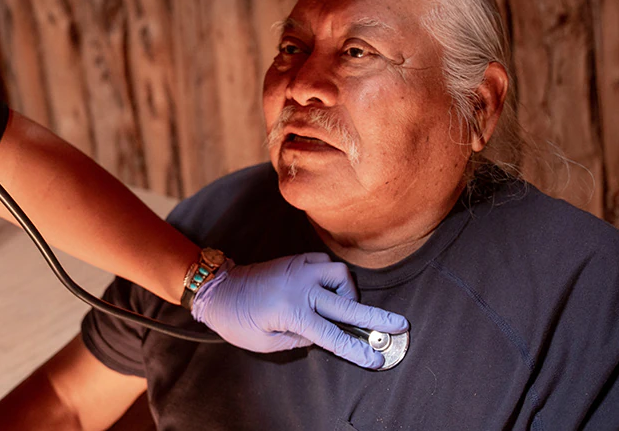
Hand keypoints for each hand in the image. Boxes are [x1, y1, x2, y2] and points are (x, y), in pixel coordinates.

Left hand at [190, 252, 407, 367]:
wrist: (219, 288)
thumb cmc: (238, 321)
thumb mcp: (267, 343)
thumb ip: (300, 339)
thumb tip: (325, 335)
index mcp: (291, 312)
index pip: (333, 335)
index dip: (357, 350)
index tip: (377, 358)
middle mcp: (300, 287)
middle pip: (347, 304)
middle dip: (376, 317)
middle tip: (400, 325)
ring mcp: (299, 269)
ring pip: (340, 275)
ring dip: (348, 291)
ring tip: (344, 307)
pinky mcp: (296, 259)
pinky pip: (326, 263)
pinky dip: (333, 276)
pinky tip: (328, 289)